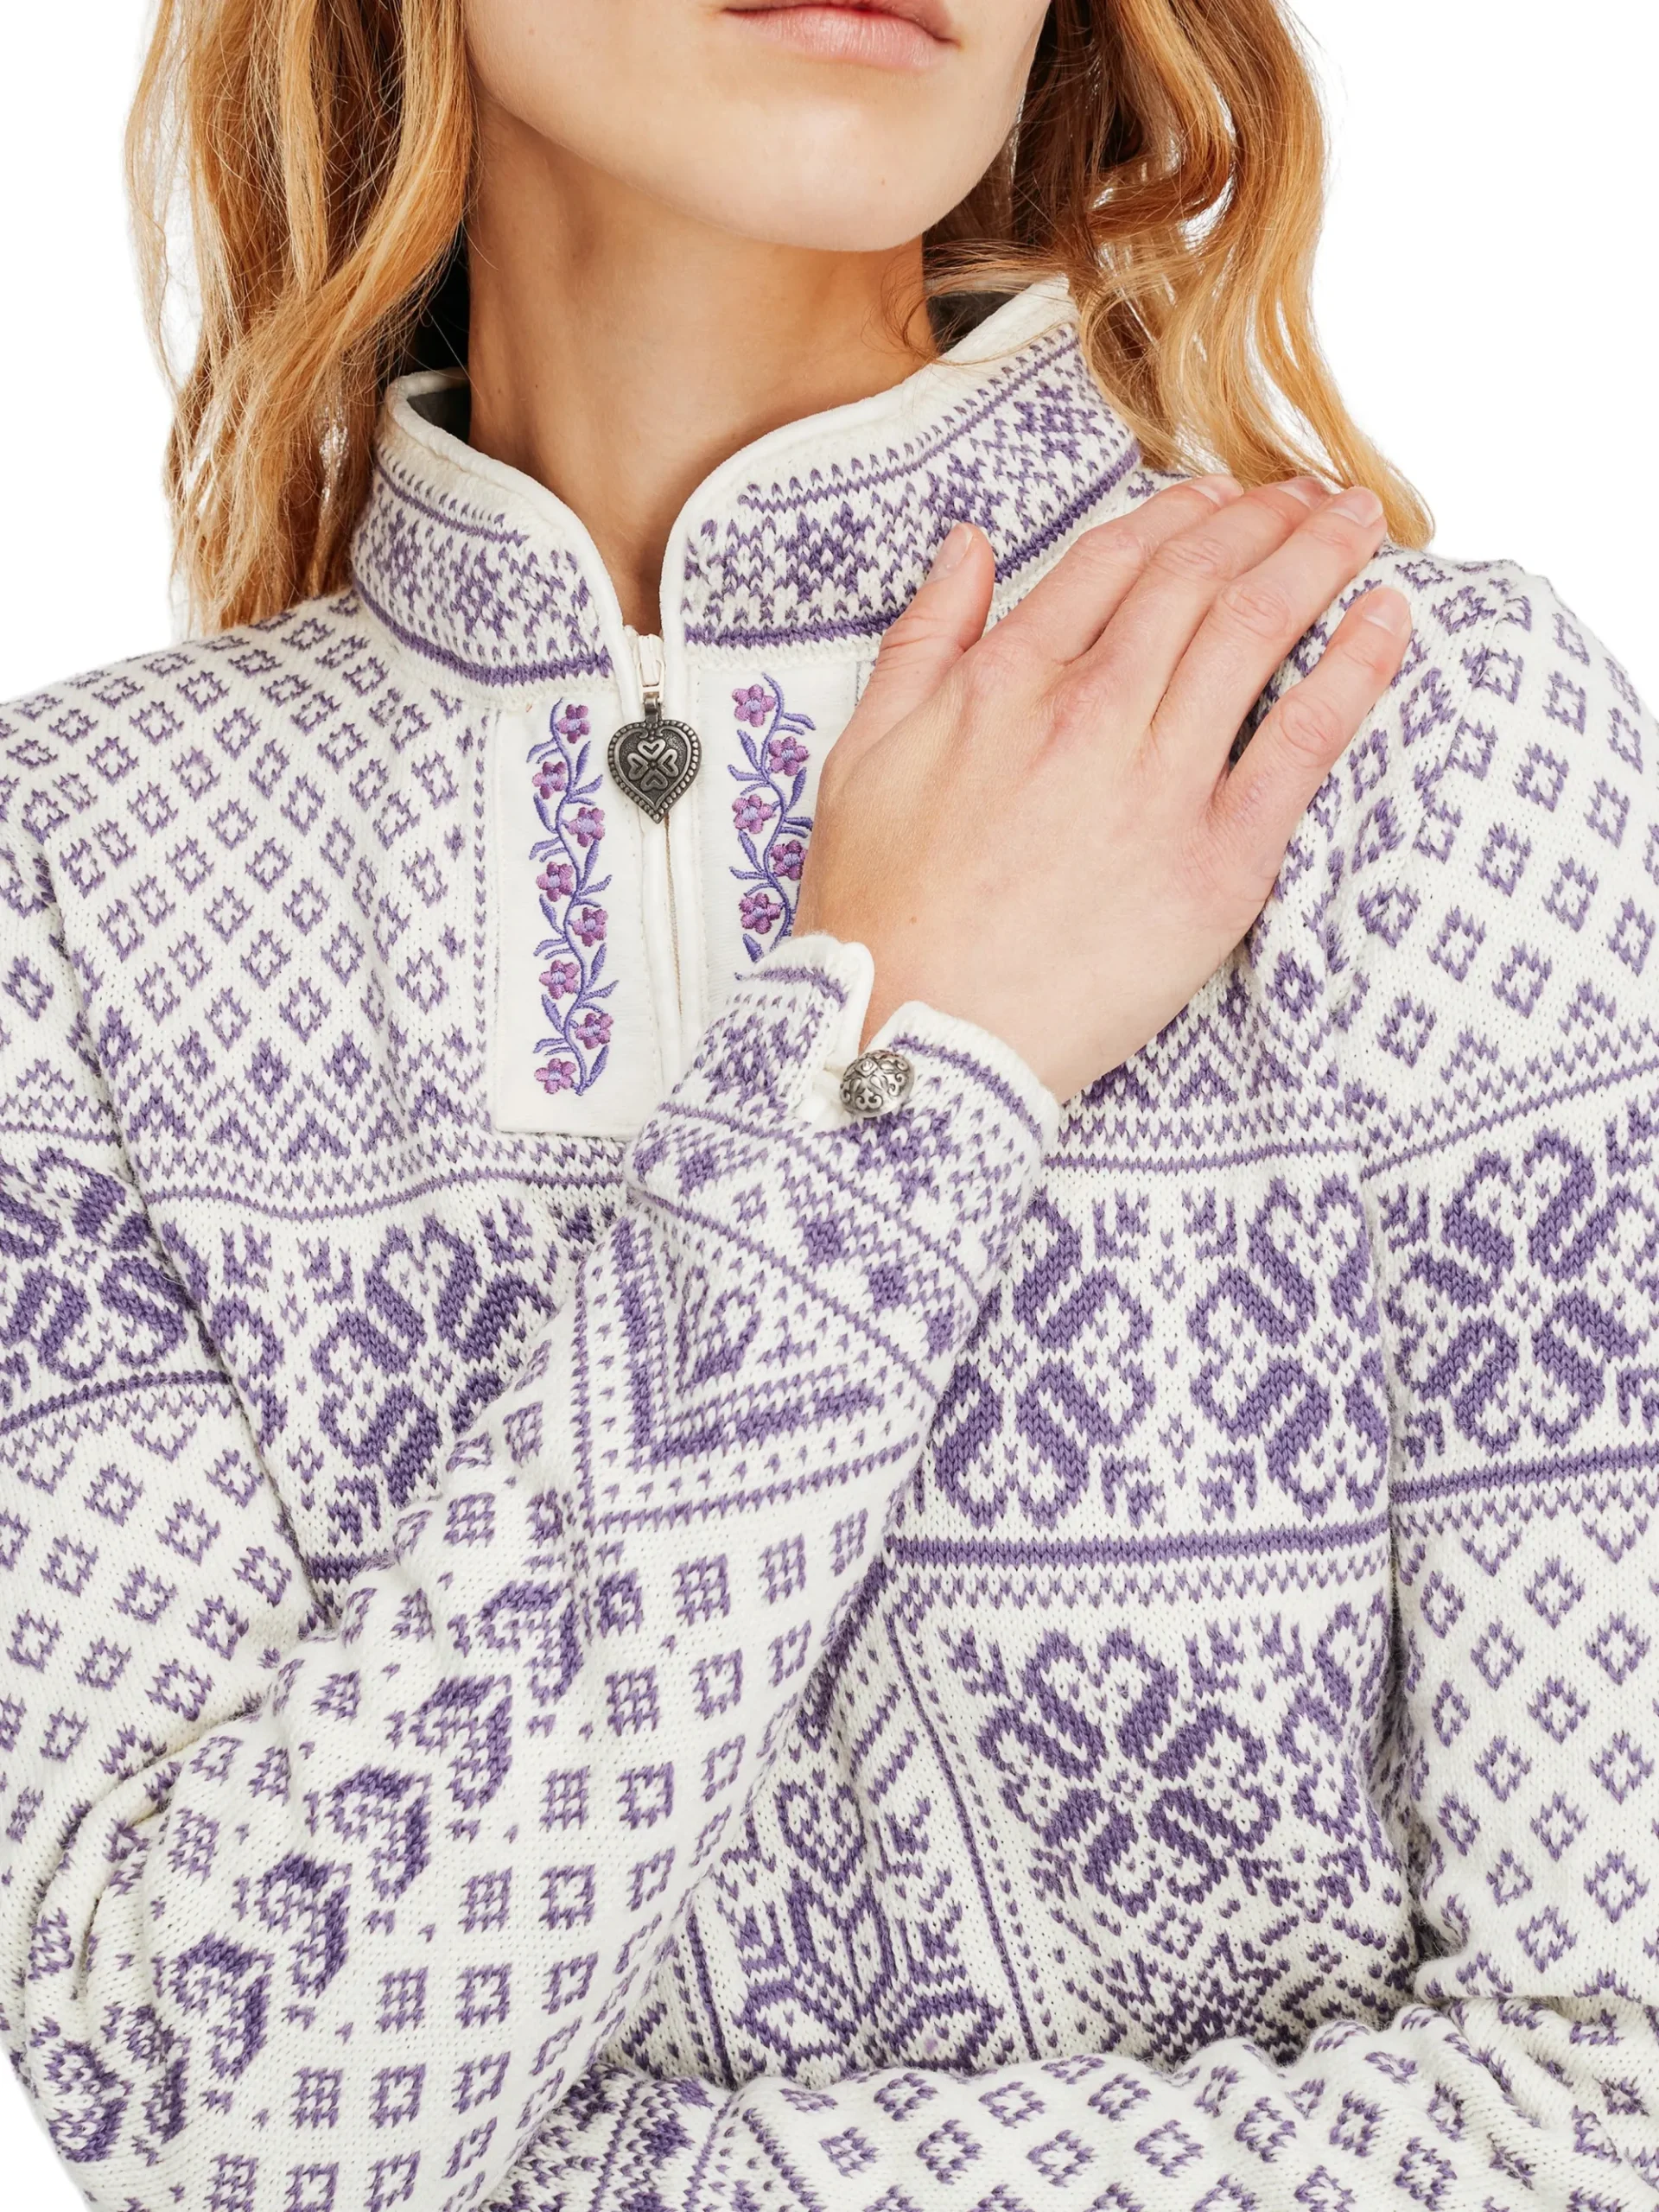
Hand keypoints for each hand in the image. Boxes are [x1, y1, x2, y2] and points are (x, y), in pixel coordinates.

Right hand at [793, 475, 1410, 1101]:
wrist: (911, 1036)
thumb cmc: (878, 915)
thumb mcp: (862, 753)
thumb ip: (923, 639)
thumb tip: (968, 547)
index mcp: (1005, 682)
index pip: (1113, 562)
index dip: (1178, 516)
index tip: (1218, 499)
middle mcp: (1088, 712)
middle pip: (1196, 580)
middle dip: (1263, 519)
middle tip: (1310, 495)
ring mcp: (1158, 783)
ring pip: (1253, 633)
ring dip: (1317, 560)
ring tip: (1360, 524)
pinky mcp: (1217, 861)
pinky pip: (1303, 742)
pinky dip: (1353, 669)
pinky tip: (1387, 620)